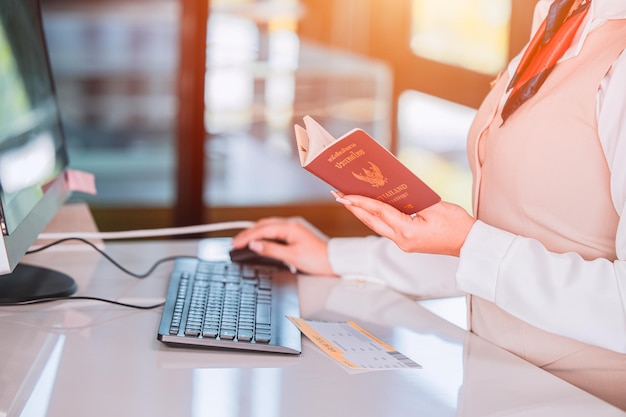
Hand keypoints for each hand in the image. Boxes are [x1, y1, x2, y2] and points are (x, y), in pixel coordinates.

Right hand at [231, 217, 336, 275]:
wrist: (334, 262)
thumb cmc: (318, 260)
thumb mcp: (292, 257)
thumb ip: (271, 250)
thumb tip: (254, 245)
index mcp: (290, 227)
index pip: (262, 230)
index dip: (247, 237)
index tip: (236, 244)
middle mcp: (291, 225)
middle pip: (263, 225)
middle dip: (248, 233)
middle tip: (235, 243)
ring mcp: (293, 229)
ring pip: (268, 227)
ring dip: (255, 233)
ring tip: (243, 242)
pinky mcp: (294, 235)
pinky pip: (274, 231)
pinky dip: (263, 235)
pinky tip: (259, 241)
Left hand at [333, 191, 474, 256]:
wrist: (469, 244)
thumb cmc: (457, 225)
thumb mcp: (435, 207)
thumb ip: (413, 200)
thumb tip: (394, 193)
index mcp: (407, 232)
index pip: (378, 212)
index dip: (360, 201)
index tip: (344, 194)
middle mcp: (401, 240)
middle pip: (371, 221)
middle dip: (353, 207)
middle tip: (337, 194)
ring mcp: (403, 243)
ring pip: (376, 225)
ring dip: (361, 212)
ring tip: (347, 200)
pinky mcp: (407, 242)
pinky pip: (386, 227)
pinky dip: (375, 217)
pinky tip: (369, 208)